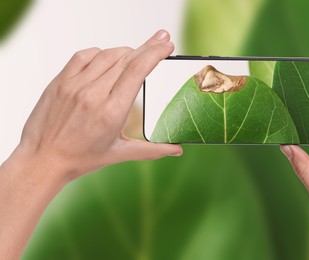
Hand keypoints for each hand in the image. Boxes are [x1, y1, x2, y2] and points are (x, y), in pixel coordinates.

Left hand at [14, 29, 181, 180]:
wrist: (42, 159)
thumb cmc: (80, 158)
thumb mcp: (120, 154)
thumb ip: (153, 150)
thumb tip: (178, 150)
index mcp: (112, 111)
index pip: (137, 71)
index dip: (155, 53)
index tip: (167, 45)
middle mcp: (93, 94)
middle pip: (126, 59)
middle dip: (147, 46)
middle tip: (161, 38)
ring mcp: (74, 85)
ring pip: (106, 55)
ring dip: (125, 50)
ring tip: (137, 52)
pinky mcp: (60, 81)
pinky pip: (83, 56)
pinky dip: (100, 53)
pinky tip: (107, 57)